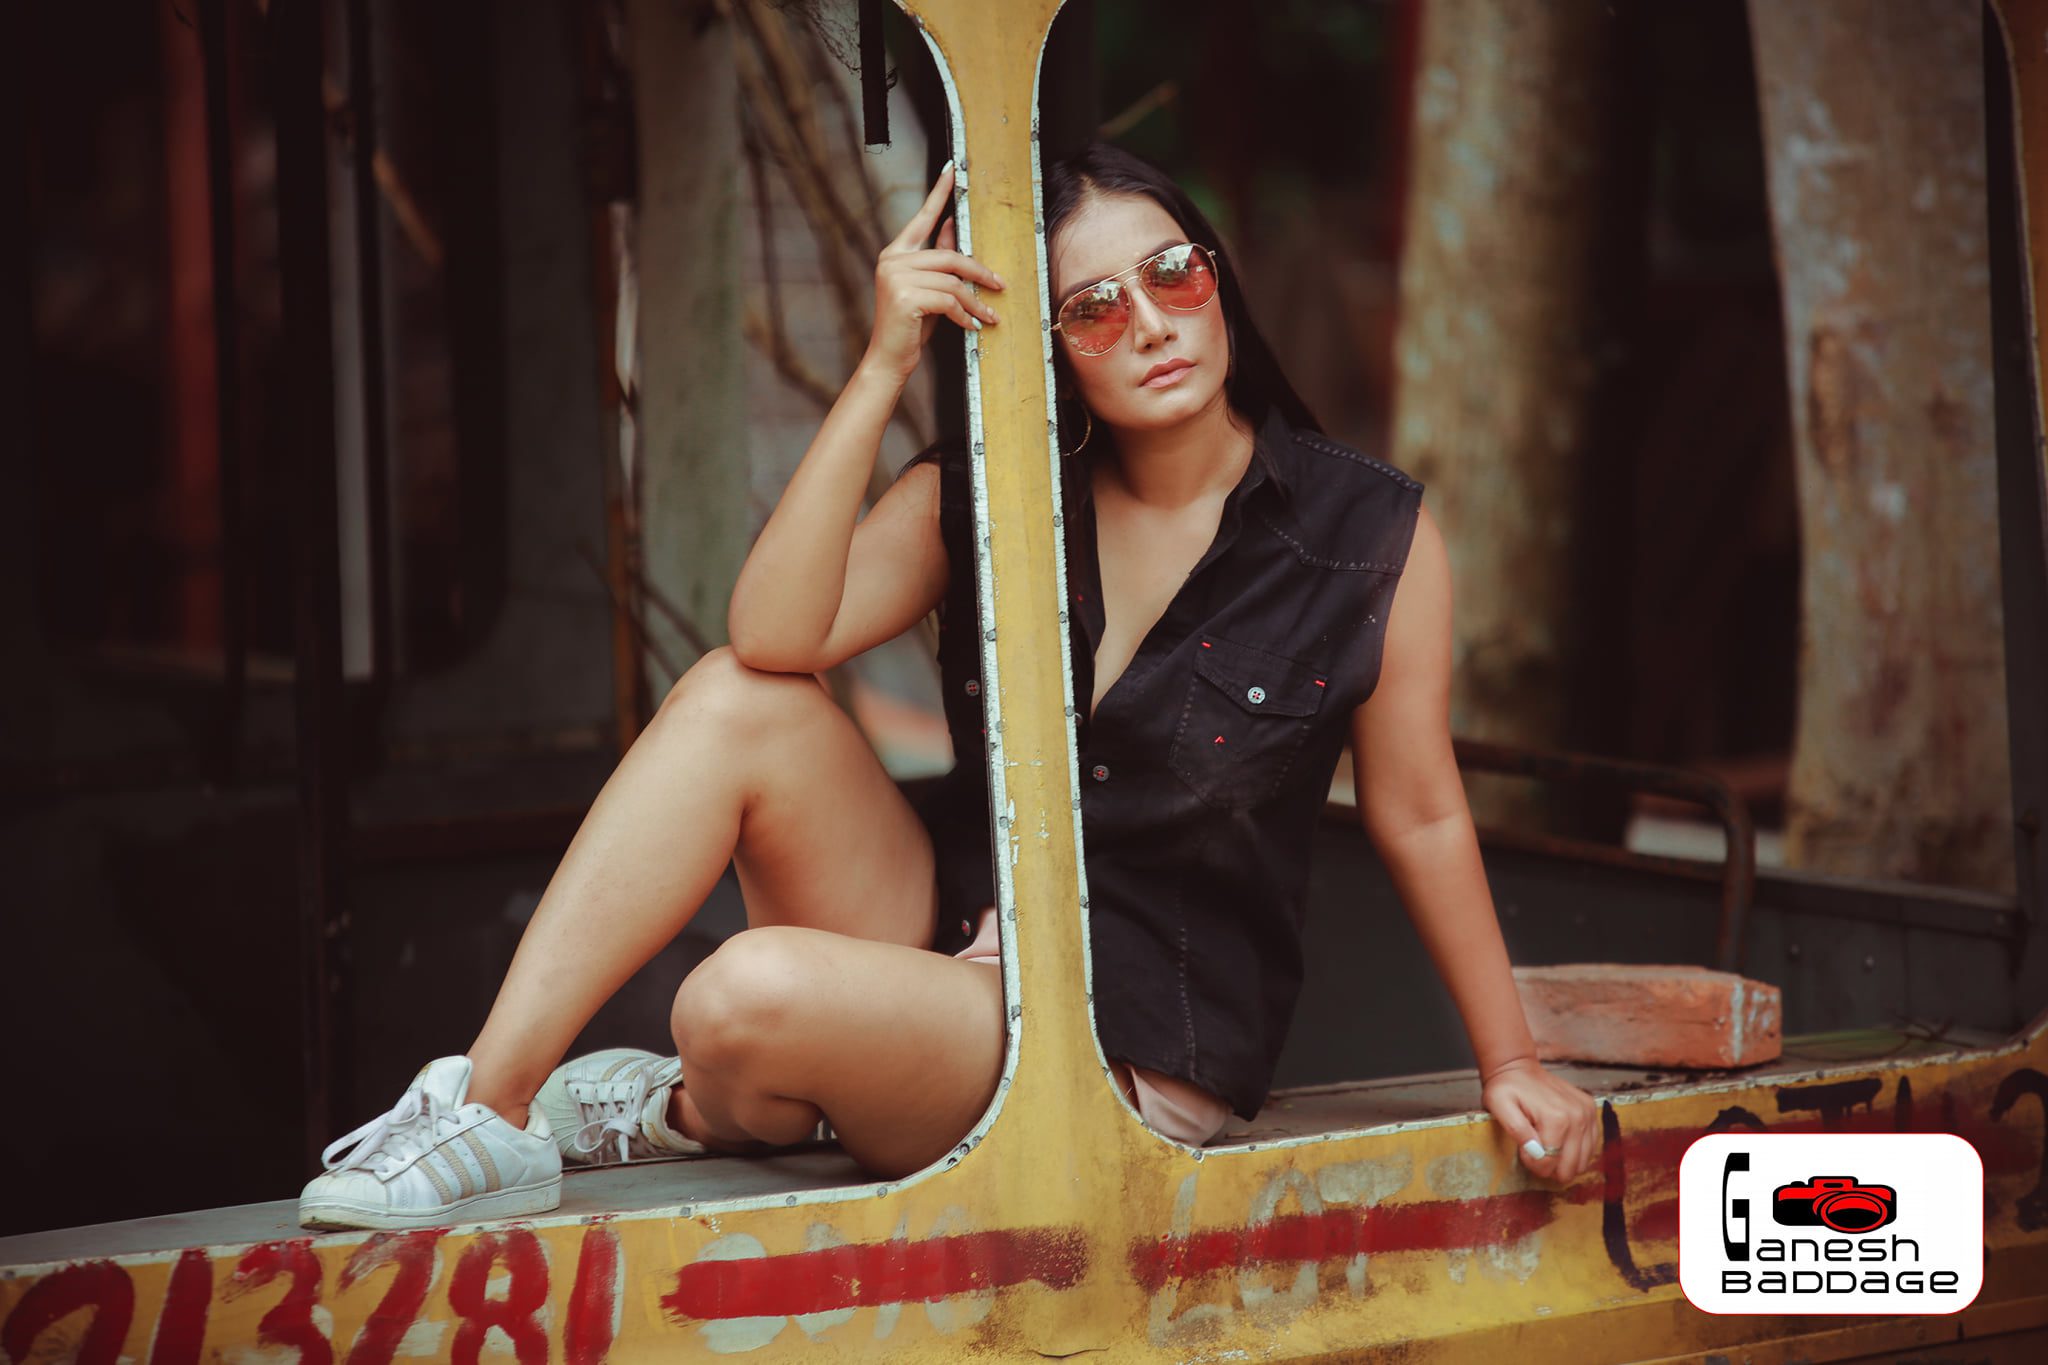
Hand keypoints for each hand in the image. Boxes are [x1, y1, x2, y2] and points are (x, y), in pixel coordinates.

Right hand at [863, 162, 1004, 383]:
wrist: (888, 358)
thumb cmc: (910, 324)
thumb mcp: (928, 289)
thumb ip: (938, 259)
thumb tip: (952, 225)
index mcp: (896, 253)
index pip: (922, 217)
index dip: (939, 192)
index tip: (952, 169)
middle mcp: (892, 260)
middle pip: (949, 256)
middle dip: (979, 272)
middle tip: (1001, 285)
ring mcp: (896, 277)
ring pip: (952, 281)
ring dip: (976, 301)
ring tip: (989, 316)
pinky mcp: (904, 297)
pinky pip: (948, 301)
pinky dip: (965, 315)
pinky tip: (972, 327)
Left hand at [1482, 1056, 1599, 1182]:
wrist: (1519, 1068)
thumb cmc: (1506, 1088)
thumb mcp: (1499, 1106)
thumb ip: (1516, 1130)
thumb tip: (1535, 1151)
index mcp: (1556, 1118)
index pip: (1549, 1162)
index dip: (1534, 1164)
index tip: (1523, 1152)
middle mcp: (1577, 1116)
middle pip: (1569, 1166)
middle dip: (1550, 1166)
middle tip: (1535, 1153)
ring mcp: (1587, 1113)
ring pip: (1582, 1161)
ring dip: (1564, 1161)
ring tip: (1546, 1147)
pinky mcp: (1591, 1111)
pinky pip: (1591, 1147)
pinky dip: (1576, 1152)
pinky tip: (1561, 1143)